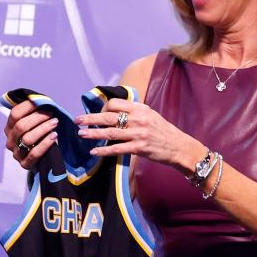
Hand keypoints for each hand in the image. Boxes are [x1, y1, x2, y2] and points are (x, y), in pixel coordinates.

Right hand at [3, 99, 58, 170]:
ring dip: (43, 129)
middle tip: (51, 114)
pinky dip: (45, 143)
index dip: (28, 106)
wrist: (42, 159)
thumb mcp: (34, 124)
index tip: (42, 101)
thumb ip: (35, 113)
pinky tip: (55, 136)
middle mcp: (10, 140)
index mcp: (9, 127)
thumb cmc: (39, 136)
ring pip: (27, 139)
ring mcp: (16, 153)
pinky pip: (34, 153)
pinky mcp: (25, 164)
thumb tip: (42, 99)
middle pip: (21, 125)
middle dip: (38, 117)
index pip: (14, 114)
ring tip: (55, 123)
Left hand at [75, 98, 201, 170]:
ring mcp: (139, 133)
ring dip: (93, 134)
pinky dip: (104, 151)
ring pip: (110, 132)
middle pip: (109, 116)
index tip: (96, 114)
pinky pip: (117, 149)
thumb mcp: (150, 115)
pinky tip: (94, 152)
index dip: (102, 108)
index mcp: (140, 108)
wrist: (179, 147)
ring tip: (81, 134)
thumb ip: (133, 112)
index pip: (115, 103)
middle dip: (90, 118)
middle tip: (77, 121)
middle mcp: (139, 119)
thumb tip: (113, 111)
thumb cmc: (163, 131)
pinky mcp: (140, 148)